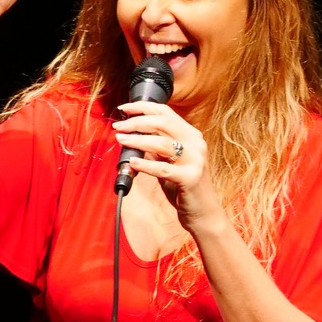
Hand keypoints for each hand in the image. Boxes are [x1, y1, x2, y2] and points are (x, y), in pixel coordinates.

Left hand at [111, 102, 224, 230]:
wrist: (203, 214)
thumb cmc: (184, 188)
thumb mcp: (169, 164)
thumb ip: (155, 150)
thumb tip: (132, 136)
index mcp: (192, 136)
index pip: (166, 112)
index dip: (143, 107)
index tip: (123, 109)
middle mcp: (196, 144)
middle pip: (163, 122)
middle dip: (137, 122)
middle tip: (118, 127)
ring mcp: (195, 161)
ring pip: (163, 143)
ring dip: (138, 140)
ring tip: (121, 140)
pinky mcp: (190, 179)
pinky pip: (163, 169)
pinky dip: (145, 165)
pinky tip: (132, 163)